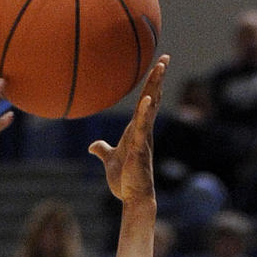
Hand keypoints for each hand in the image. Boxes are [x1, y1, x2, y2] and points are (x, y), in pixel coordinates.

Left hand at [89, 56, 167, 204]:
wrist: (133, 198)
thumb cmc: (125, 181)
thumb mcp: (109, 161)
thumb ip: (102, 150)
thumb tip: (92, 145)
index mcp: (136, 130)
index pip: (145, 102)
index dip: (151, 85)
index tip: (157, 66)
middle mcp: (143, 130)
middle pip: (152, 98)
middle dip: (157, 78)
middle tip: (164, 57)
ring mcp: (143, 138)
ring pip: (150, 107)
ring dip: (155, 87)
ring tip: (161, 68)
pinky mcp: (140, 148)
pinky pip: (143, 127)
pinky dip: (145, 113)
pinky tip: (147, 99)